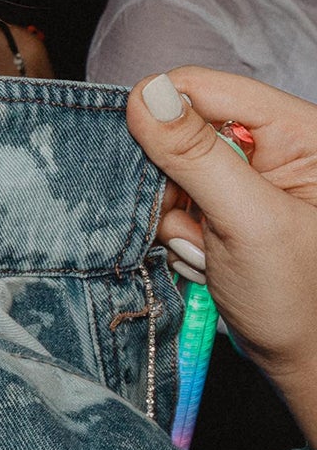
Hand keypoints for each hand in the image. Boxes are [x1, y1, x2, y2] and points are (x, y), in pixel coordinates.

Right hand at [126, 67, 316, 443]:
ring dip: (174, 214)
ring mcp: (250, 176)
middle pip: (184, 126)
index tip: (148, 165)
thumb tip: (149, 92)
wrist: (305, 361)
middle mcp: (276, 145)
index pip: (206, 88)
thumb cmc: (298, 301)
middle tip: (194, 225)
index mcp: (301, 132)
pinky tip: (204, 256)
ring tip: (206, 250)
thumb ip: (196, 155)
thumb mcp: (247, 223)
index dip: (164, 116)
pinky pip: (174, 198)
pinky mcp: (228, 203)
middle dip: (173, 181)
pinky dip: (178, 230)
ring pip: (170, 167)